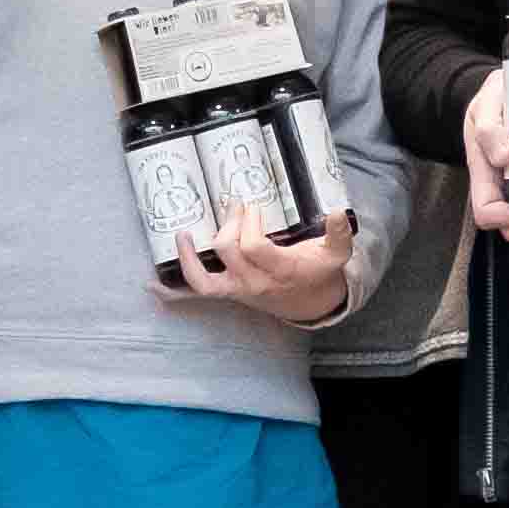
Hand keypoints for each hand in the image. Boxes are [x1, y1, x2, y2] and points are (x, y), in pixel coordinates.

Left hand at [179, 204, 357, 326]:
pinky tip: (169, 261)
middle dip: (230, 223)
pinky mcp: (228, 292)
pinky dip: (181, 277)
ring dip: (191, 255)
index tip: (255, 205)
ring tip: (184, 232)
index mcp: (281, 271)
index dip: (250, 222)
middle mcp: (256, 283)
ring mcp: (239, 290)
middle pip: (229, 250)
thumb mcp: (336, 254)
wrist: (311, 303)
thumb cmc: (319, 272)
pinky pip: (199, 288)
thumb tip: (339, 210)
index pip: (254, 247)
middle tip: (237, 204)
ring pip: (206, 277)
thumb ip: (339, 234)